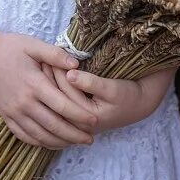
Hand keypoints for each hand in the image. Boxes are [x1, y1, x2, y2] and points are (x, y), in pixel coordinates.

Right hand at [0, 32, 98, 149]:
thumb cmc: (12, 47)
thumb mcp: (35, 45)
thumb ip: (56, 55)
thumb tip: (77, 66)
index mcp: (34, 84)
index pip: (62, 106)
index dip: (80, 115)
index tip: (95, 121)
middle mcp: (24, 102)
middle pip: (53, 125)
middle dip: (74, 135)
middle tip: (90, 139)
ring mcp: (13, 112)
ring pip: (39, 135)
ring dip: (59, 142)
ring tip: (74, 143)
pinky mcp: (6, 116)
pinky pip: (24, 136)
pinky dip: (40, 142)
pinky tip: (52, 142)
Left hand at [41, 63, 174, 133]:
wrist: (138, 105)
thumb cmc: (127, 95)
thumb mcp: (112, 88)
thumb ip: (91, 83)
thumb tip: (70, 73)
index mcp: (86, 118)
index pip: (65, 92)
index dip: (58, 72)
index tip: (50, 56)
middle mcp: (78, 123)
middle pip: (57, 98)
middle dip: (50, 78)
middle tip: (41, 58)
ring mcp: (76, 122)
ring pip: (56, 101)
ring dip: (49, 83)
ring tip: (43, 64)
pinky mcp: (76, 117)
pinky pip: (60, 104)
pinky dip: (53, 91)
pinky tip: (49, 79)